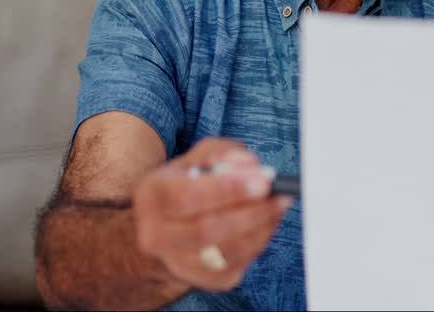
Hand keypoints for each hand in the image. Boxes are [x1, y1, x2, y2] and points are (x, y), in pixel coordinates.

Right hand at [132, 138, 292, 291]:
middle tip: (281, 195)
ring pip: (226, 251)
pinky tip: (267, 222)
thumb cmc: (190, 183)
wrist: (170, 226)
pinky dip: (259, 242)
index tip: (264, 181)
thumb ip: (224, 153)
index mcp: (152, 196)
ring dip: (261, 227)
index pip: (186, 196)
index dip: (228, 189)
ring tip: (279, 204)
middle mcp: (156, 235)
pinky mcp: (203, 280)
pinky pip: (237, 265)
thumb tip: (251, 167)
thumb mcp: (201, 157)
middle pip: (207, 230)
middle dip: (252, 212)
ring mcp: (177, 263)